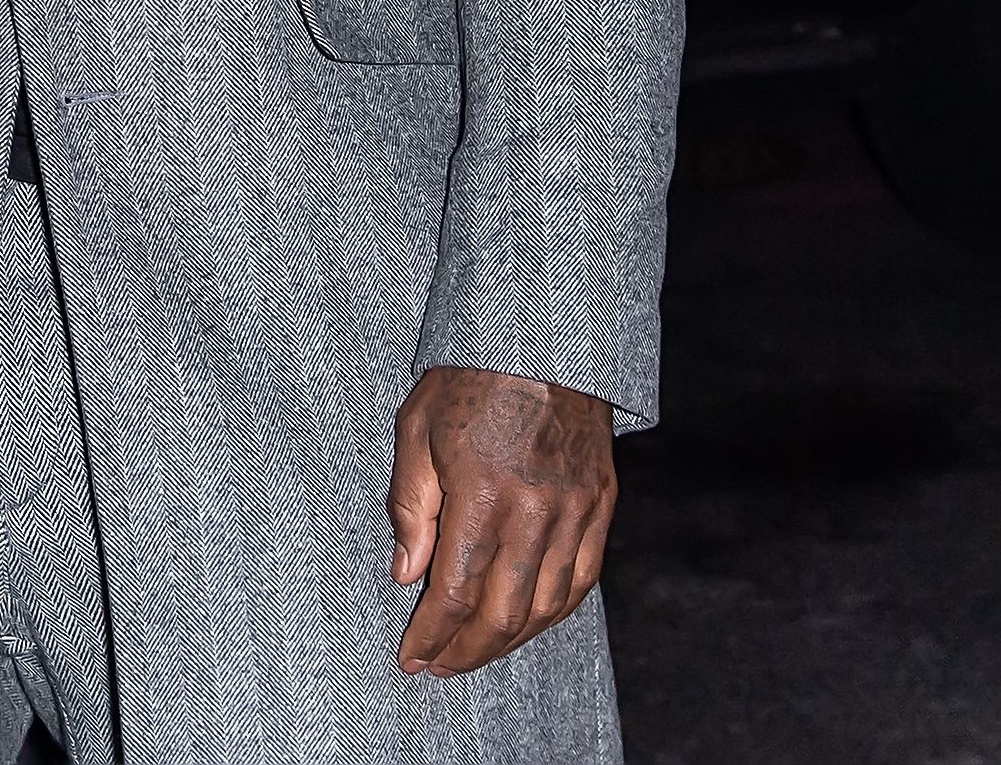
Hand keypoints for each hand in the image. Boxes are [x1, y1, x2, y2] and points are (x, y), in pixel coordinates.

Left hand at [390, 366, 616, 676]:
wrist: (541, 341)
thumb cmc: (467, 381)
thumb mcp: (415, 430)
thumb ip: (410, 506)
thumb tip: (406, 574)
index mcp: (482, 492)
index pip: (454, 589)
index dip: (431, 634)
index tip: (411, 658)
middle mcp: (536, 512)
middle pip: (503, 612)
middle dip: (466, 651)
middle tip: (439, 667)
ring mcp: (577, 513)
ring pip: (547, 606)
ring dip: (510, 642)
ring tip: (475, 654)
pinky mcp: (601, 508)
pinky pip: (581, 581)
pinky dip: (553, 614)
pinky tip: (528, 625)